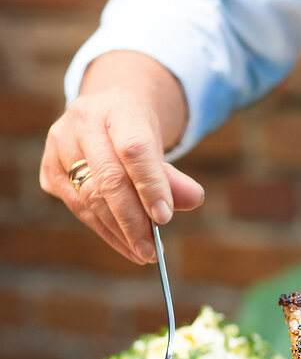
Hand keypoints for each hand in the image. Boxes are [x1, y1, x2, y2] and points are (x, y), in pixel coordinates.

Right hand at [40, 56, 204, 263]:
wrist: (103, 116)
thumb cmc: (135, 133)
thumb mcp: (158, 145)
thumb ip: (174, 175)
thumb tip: (193, 200)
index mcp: (117, 106)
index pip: (134, 148)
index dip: (149, 185)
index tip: (164, 218)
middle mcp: (82, 121)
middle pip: (108, 179)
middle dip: (133, 220)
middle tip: (152, 250)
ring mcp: (59, 145)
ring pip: (90, 198)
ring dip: (119, 232)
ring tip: (143, 252)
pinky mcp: (49, 170)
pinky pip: (78, 208)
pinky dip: (104, 231)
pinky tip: (125, 244)